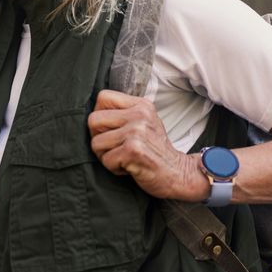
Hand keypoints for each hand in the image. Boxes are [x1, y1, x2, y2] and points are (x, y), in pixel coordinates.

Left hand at [88, 90, 205, 200]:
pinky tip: (129, 167)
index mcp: (141, 105)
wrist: (178, 173)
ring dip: (106, 156)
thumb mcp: (146, 122)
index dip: (100, 115)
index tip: (111, 130)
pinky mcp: (133, 150)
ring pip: (96, 143)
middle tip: (114, 147)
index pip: (103, 97)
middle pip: (93, 120)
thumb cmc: (156, 150)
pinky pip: (105, 160)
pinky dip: (114, 168)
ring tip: (124, 158)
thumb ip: (124, 113)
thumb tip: (93, 113)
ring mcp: (136, 132)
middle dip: (98, 138)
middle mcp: (139, 115)